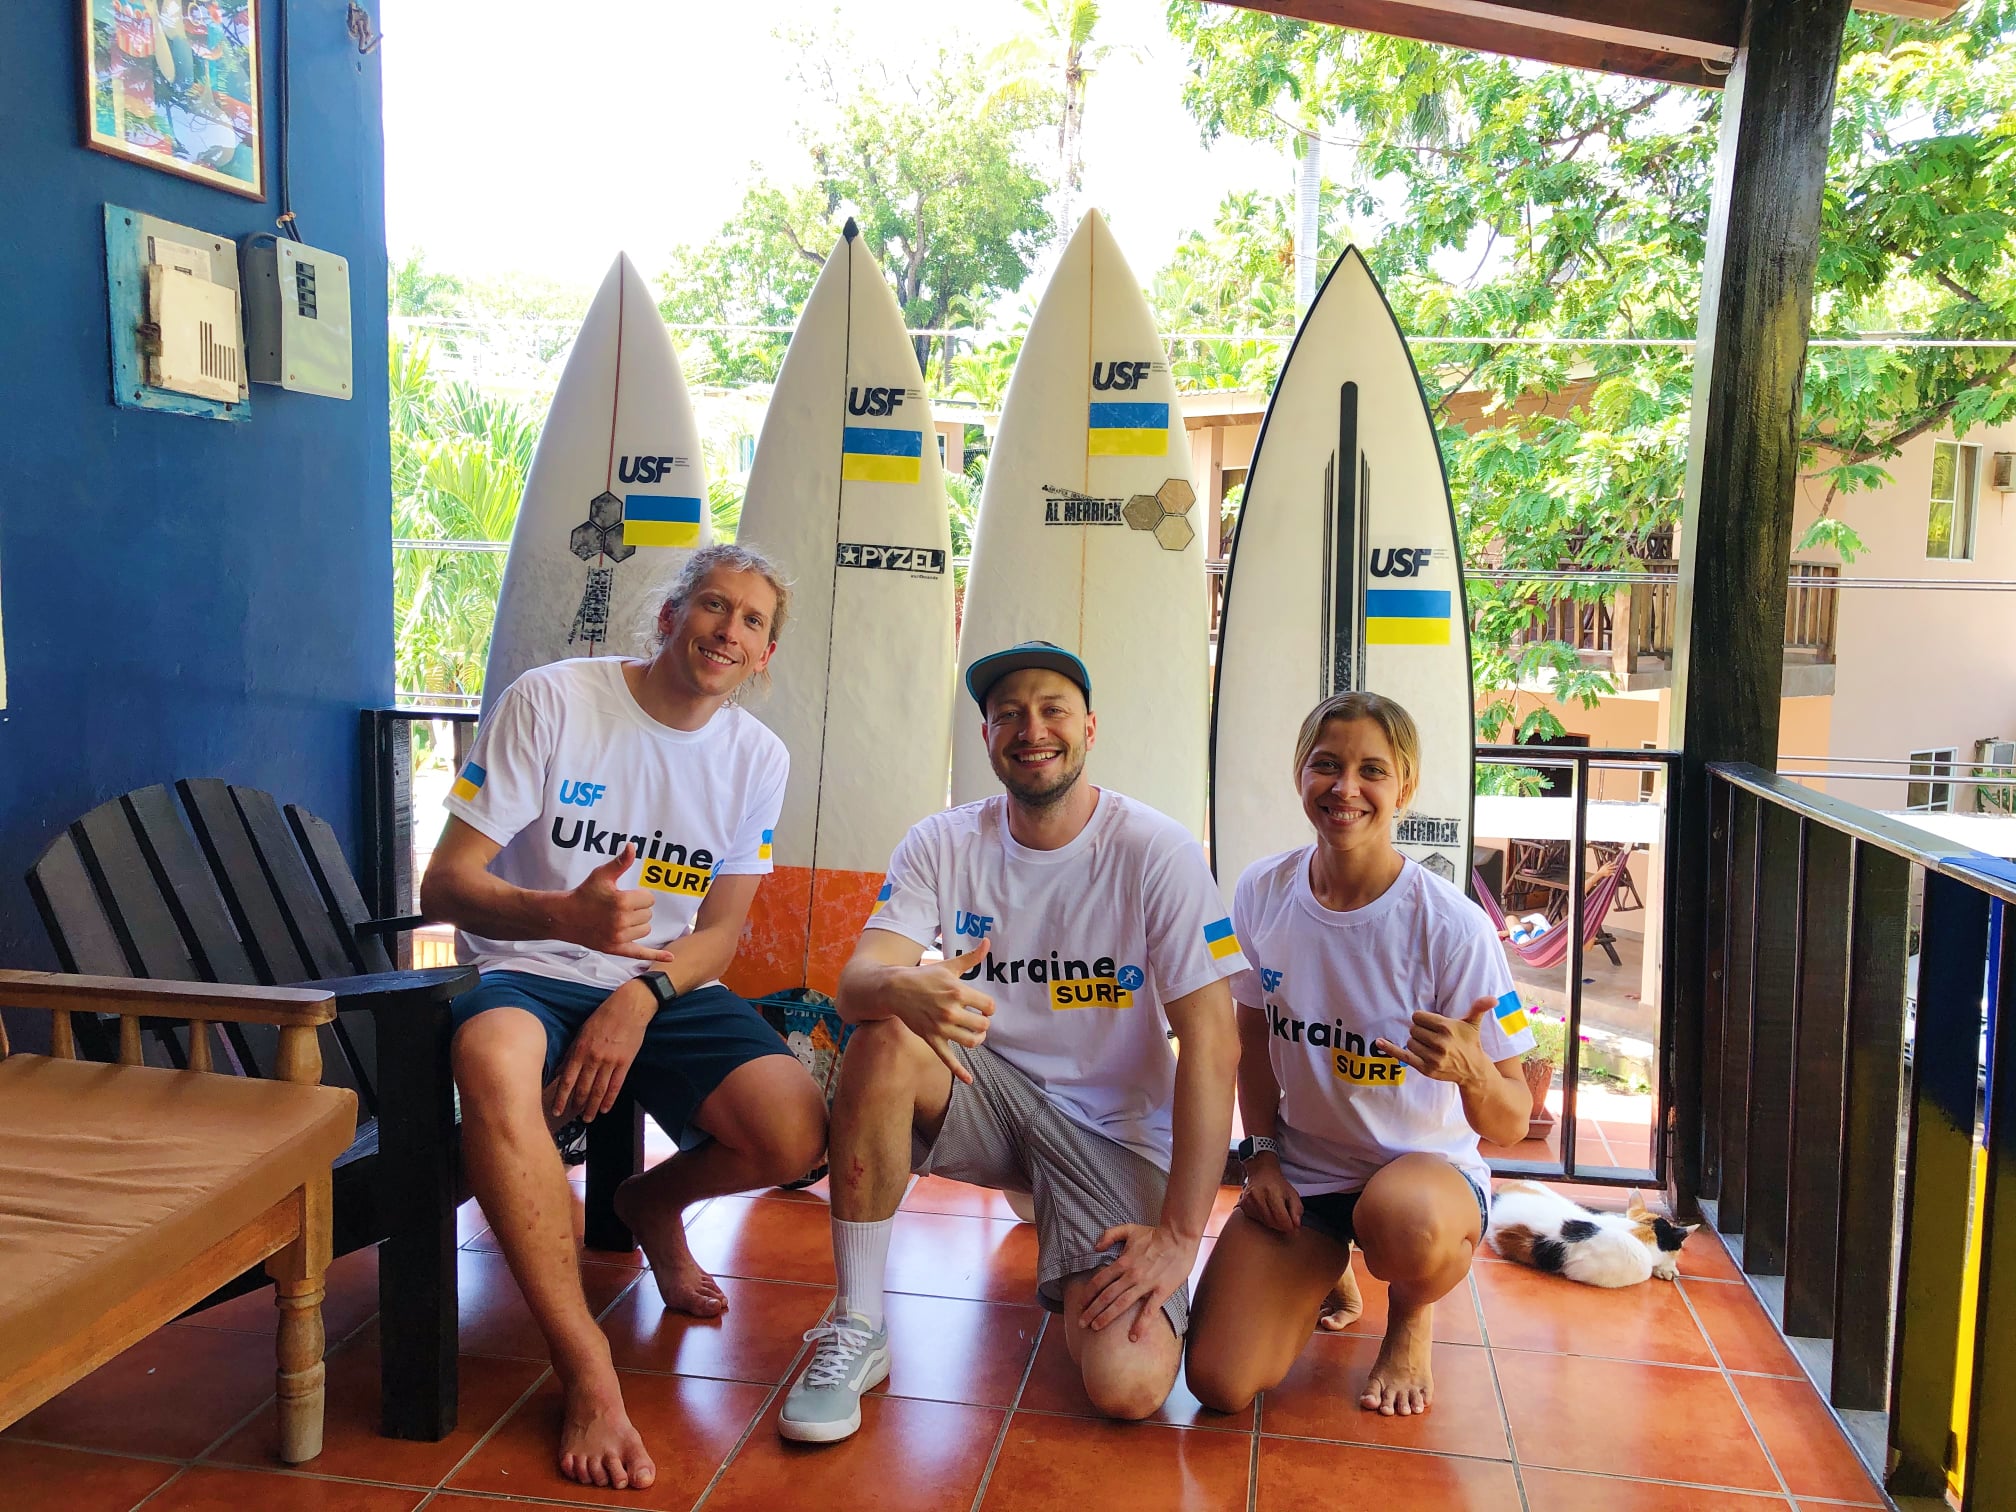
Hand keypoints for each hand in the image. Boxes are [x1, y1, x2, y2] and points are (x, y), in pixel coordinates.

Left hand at [547, 979, 655, 1120]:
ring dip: (592, 1107)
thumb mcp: (582, 1032)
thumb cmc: (603, 1016)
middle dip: (575, 1105)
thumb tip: (559, 1070)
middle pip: (582, 1088)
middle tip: (571, 1117)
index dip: (561, 1097)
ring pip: (599, 1090)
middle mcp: (593, 1058)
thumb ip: (571, 1052)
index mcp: (580, 1050)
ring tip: (587, 1118)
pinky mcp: (625, 1062)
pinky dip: (610, 1099)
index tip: (556, 1109)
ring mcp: (610, 1061)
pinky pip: (616, 1085)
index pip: (567, 1079)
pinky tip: (605, 1109)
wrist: (629, 1007)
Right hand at [560, 844, 673, 961]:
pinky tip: (671, 958)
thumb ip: (621, 863)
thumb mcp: (602, 875)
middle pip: (649, 914)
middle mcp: (621, 921)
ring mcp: (619, 937)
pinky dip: (656, 955)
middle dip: (639, 909)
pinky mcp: (616, 949)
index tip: (627, 895)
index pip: (649, 899)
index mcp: (621, 901)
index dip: (640, 895)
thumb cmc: (585, 893)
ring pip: (646, 930)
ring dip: (639, 924)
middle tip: (621, 907)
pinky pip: (640, 953)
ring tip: (621, 918)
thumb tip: (632, 846)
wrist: (565, 916)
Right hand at [889, 939, 995, 1084]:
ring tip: (975, 1033)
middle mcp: (950, 1011)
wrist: (895, 989)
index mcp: (958, 992)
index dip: (988, 1007)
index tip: (982, 1005)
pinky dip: (960, 1072)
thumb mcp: (948, 966)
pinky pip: (948, 1059)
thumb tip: (988, 942)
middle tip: (977, 1018)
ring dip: (977, 1039)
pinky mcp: (931, 1039)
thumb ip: (971, 958)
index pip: (989, 1006)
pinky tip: (970, 1080)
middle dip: (983, 1023)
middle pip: (983, 1025)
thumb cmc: (924, 977)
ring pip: (971, 1042)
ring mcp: (941, 1028)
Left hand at [1079, 1223, 1197, 1339]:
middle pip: (1106, 1296)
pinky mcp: (1161, 1291)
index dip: (1088, 1294)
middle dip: (1092, 1311)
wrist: (1179, 1237)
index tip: (1080, 1305)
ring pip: (1121, 1304)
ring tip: (1096, 1328)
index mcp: (1122, 1262)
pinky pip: (1149, 1311)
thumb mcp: (1129, 1229)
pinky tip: (1133, 1337)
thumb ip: (1109, 1235)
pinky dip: (1141, 1325)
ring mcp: (1145, 1284)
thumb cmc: (1154, 1234)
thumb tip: (1095, 1248)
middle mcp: (1130, 1275)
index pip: (1099, 1281)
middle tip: (1082, 1323)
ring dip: (1106, 1318)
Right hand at [1237, 1154, 1302, 1233]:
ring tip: (1276, 1213)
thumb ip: (1297, 1210)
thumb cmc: (1279, 1185)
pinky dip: (1263, 1219)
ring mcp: (1248, 1201)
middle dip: (1281, 1225)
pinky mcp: (1243, 1205)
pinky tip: (1266, 1210)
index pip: (1281, 1217)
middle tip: (1287, 1222)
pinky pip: (1256, 1220)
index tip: (1294, 1228)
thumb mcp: (1292, 1194)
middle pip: (1272, 1222)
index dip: (1289, 1226)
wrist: (1261, 1173)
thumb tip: (1296, 1225)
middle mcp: (1258, 1196)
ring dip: (1273, 1223)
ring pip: (1264, 1222)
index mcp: (1272, 1192)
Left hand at [1374, 997, 1497, 1088]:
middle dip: (1420, 1031)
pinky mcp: (1425, 1069)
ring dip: (1416, 1042)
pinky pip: (1403, 1056)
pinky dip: (1390, 1049)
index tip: (1433, 1025)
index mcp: (1447, 1028)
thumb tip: (1493, 998)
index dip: (1423, 1020)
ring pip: (1409, 1041)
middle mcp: (1439, 1043)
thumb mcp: (1473, 1024)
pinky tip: (1379, 1042)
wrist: (1473, 1071)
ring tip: (1431, 1047)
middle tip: (1433, 1037)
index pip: (1418, 1016)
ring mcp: (1432, 1057)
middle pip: (1413, 1029)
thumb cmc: (1470, 1043)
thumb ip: (1479, 1008)